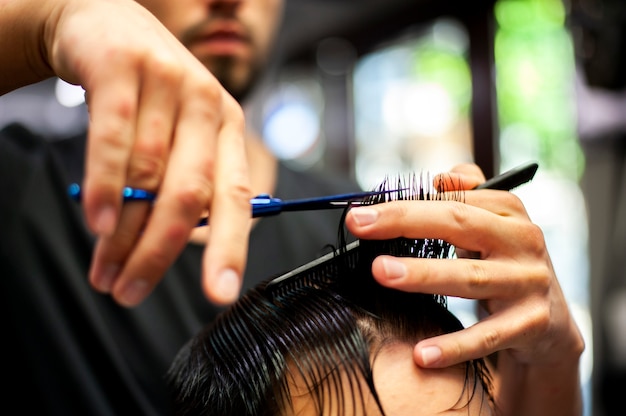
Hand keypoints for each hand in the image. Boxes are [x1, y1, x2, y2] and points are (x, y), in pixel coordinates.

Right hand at [46, 0, 250, 305]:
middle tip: (130, 292)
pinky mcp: (123, 68)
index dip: (231, 247)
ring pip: (148, 174)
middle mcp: (205, 105)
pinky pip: (116, 136)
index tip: (220, 292)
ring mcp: (167, 83)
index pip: (236, 196)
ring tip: (105, 271)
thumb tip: (175, 248)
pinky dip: (108, 185)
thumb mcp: (179, 135)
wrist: (105, 25)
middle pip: (191, 193)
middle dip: (160, 252)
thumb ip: (181, 184)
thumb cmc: (148, 93)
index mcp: (229, 128)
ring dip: (124, 234)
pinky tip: (100, 223)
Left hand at [345, 163, 583, 413]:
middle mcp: (523, 240)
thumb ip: (466, 197)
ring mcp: (529, 282)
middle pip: (460, 224)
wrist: (551, 323)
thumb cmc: (504, 265)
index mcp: (509, 212)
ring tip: (381, 273)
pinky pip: (487, 336)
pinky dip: (454, 346)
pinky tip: (420, 354)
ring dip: (423, 275)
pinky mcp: (532, 323)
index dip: (406, 201)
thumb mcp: (492, 226)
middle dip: (405, 222)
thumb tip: (437, 179)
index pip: (453, 198)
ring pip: (470, 277)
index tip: (362, 211)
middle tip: (361, 226)